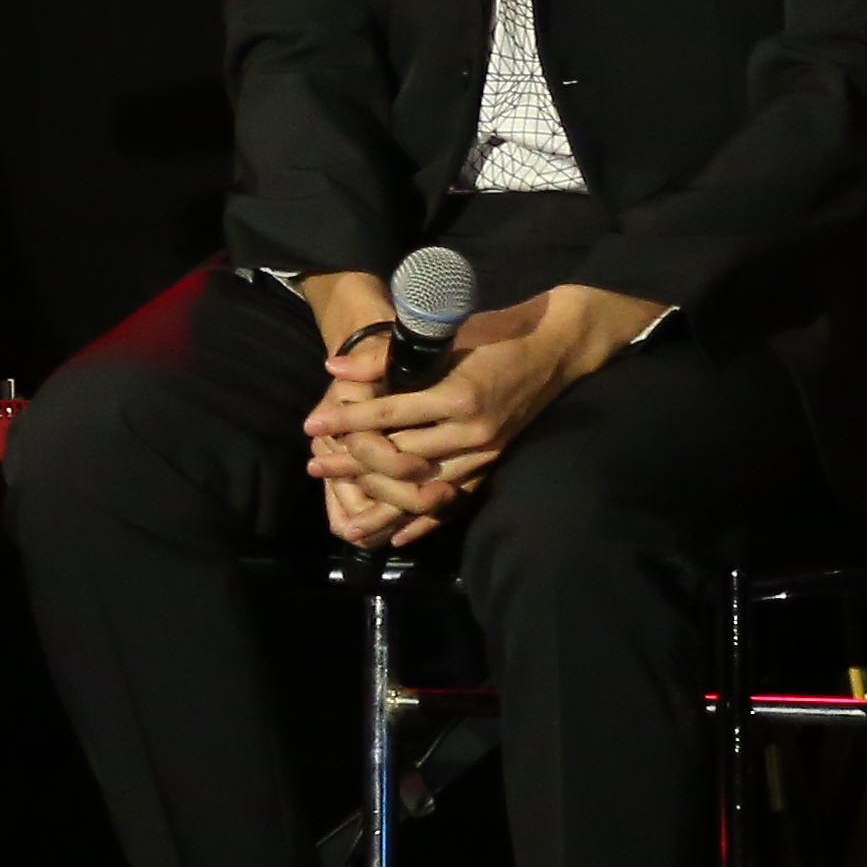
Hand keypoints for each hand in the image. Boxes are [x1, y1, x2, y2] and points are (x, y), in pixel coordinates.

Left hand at [304, 284, 667, 532]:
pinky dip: (422, 520)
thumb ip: (388, 353)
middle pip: (400, 457)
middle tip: (314, 465)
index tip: (312, 425)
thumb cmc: (496, 332)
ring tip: (342, 507)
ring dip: (379, 497)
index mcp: (458, 395)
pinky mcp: (492, 465)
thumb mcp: (444, 334)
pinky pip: (453, 501)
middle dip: (353, 463)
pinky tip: (394, 534)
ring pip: (422, 488)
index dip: (347, 420)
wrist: (554, 347)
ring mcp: (485, 453)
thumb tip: (335, 367)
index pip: (390, 415)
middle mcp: (472, 432)